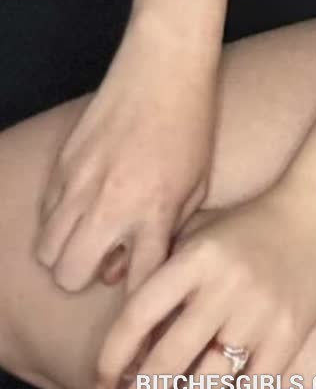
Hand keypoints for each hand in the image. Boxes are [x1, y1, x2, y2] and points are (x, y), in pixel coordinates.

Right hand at [35, 12, 220, 295]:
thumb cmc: (192, 125)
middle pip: (71, 276)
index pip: (136, 286)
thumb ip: (167, 232)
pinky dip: (59, 221)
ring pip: (48, 251)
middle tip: (105, 263)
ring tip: (92, 238)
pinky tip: (84, 207)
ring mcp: (80, 183)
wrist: (164, 67)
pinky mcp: (63, 163)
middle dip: (86, 279)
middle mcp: (112, 203)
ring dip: (67, 253)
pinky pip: (45, 214)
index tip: (138, 322)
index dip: (138, 309)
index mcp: (154, 212)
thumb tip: (126, 269)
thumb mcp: (197, 185)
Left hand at [91, 183, 315, 388]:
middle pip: (165, 362)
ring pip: (204, 388)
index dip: (110, 359)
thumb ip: (163, 281)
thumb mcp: (198, 237)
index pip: (137, 317)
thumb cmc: (246, 228)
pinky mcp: (289, 338)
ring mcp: (260, 315)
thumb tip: (126, 357)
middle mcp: (225, 287)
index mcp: (196, 258)